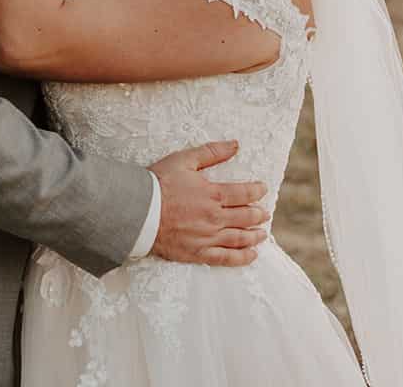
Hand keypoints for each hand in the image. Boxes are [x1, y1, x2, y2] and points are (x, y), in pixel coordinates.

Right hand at [148, 140, 270, 266]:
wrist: (138, 212)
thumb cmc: (158, 184)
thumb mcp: (184, 161)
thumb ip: (211, 152)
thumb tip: (235, 145)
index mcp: (213, 194)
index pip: (244, 194)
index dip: (256, 191)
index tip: (262, 189)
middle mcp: (214, 218)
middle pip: (245, 217)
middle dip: (258, 215)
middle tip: (264, 213)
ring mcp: (208, 237)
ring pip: (239, 238)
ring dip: (254, 236)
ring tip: (262, 234)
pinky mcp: (198, 253)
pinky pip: (225, 258)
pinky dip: (242, 257)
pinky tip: (251, 255)